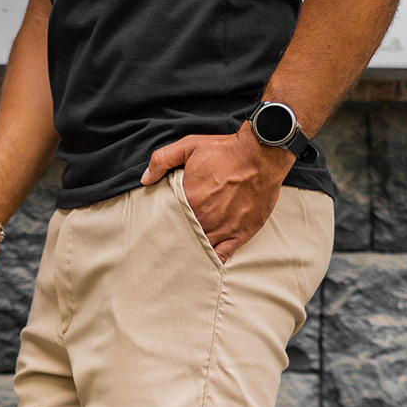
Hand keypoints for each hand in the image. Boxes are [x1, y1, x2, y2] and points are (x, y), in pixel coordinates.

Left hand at [139, 123, 292, 263]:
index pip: (169, 221)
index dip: (164, 225)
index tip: (160, 228)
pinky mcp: (240, 234)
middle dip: (177, 241)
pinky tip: (205, 261)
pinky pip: (222, 256)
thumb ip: (162, 160)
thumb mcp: (189, 146)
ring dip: (193, 251)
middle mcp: (205, 218)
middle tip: (169, 245)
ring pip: (201, 249)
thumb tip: (145, 178)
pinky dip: (212, 260)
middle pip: (184, 238)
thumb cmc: (226, 150)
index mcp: (190, 200)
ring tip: (184, 255)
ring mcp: (223, 229)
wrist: (261, 155)